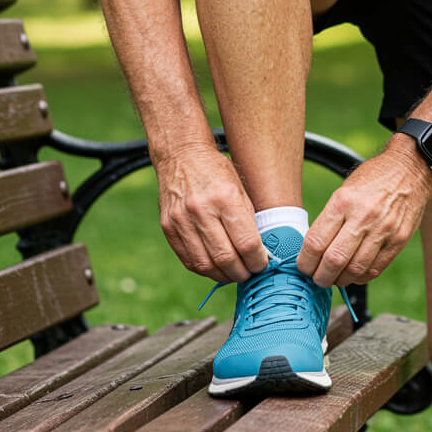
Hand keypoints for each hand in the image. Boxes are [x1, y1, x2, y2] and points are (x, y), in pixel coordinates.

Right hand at [156, 144, 267, 283]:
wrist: (181, 155)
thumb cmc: (216, 170)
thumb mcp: (240, 187)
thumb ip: (247, 220)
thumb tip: (260, 252)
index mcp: (225, 198)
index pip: (246, 243)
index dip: (258, 261)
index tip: (263, 264)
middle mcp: (201, 210)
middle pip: (226, 259)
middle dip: (242, 273)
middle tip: (250, 273)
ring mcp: (181, 220)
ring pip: (206, 265)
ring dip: (224, 276)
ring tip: (234, 273)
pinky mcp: (168, 228)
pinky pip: (188, 260)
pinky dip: (205, 269)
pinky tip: (215, 267)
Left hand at [297, 144, 431, 287]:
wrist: (409, 170)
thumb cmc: (372, 179)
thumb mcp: (344, 191)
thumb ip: (330, 220)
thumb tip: (314, 250)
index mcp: (343, 201)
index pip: (316, 242)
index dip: (305, 262)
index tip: (304, 267)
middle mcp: (363, 216)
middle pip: (334, 261)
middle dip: (321, 277)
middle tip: (317, 278)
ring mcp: (383, 230)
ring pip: (355, 270)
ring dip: (340, 280)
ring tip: (335, 278)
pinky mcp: (399, 240)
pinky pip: (375, 269)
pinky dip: (360, 278)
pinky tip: (354, 274)